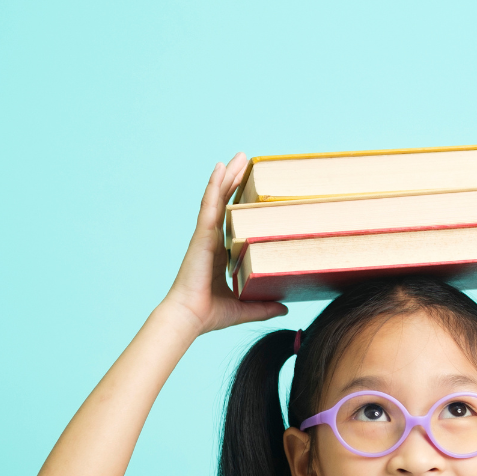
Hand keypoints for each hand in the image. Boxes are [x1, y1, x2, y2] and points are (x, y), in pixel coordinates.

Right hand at [163, 153, 286, 333]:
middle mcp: (212, 241)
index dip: (239, 203)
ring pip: (217, 199)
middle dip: (234, 181)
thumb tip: (286, 309)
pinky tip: (220, 168)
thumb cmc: (210, 314)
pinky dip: (214, 186)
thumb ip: (265, 307)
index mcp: (220, 254)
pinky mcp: (202, 236)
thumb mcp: (246, 307)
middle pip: (224, 204)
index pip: (232, 221)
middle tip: (244, 160)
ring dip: (226, 177)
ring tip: (236, 157)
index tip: (251, 188)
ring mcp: (206, 236)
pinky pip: (209, 206)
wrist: (189, 318)